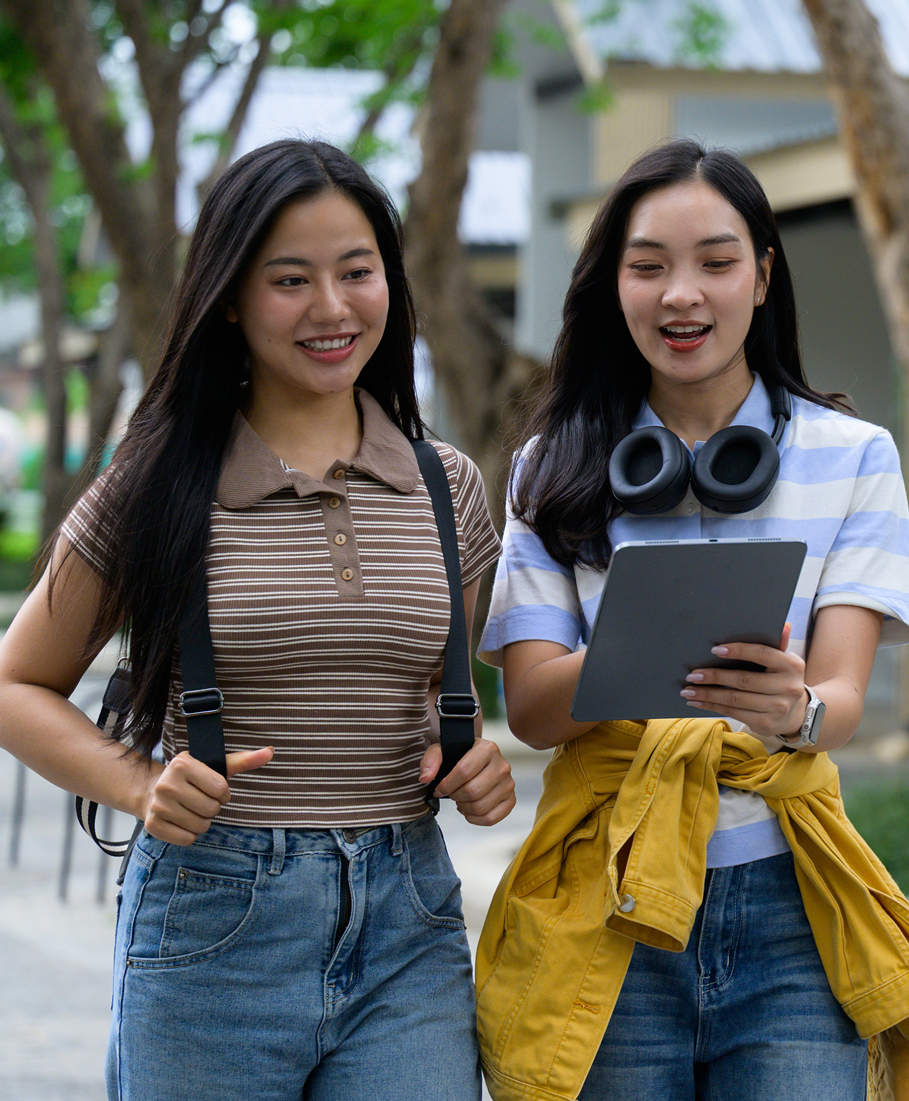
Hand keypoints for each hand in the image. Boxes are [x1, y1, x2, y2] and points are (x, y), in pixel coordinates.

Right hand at [142, 747, 273, 844]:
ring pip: (200, 826)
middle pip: (211, 809)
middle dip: (213, 808)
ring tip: (192, 810)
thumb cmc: (192, 778)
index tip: (214, 790)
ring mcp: (158, 805)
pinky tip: (182, 821)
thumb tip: (271, 751)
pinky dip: (190, 834)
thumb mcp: (215, 766)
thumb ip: (244, 760)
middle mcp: (167, 784)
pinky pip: (187, 839)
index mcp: (182, 764)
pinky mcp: (153, 825)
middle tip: (201, 800)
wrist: (151, 790)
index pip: (221, 789)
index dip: (223, 793)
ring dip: (203, 822)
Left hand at [419, 739, 515, 825]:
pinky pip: (491, 818)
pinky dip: (475, 819)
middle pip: (473, 791)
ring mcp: (508, 783)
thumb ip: (431, 760)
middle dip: (455, 796)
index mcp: (487, 748)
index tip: (439, 789)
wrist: (477, 761)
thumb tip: (426, 777)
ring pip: (481, 806)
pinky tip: (469, 810)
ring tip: (460, 800)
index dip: (447, 784)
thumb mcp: (442, 750)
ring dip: (464, 808)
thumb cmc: (460, 756)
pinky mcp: (510, 799)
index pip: (464, 771)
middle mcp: (502, 765)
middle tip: (451, 794)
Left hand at [679, 623, 807, 749]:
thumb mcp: (784, 662)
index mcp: (791, 665)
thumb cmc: (781, 680)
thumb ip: (778, 644)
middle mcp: (788, 687)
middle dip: (714, 677)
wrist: (797, 713)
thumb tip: (782, 624)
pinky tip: (698, 702)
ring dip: (708, 694)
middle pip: (744, 680)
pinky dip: (712, 707)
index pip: (762, 654)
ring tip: (688, 690)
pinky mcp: (766, 724)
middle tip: (693, 674)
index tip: (715, 650)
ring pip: (735, 699)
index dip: (738, 651)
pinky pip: (733, 713)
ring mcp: (777, 708)